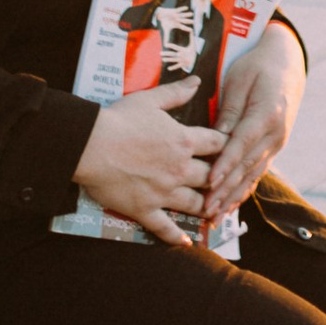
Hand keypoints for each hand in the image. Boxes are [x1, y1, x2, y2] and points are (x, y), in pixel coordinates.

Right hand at [73, 77, 225, 250]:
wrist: (91, 145)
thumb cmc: (120, 119)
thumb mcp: (150, 99)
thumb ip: (177, 93)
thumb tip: (197, 81)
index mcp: (183, 141)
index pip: (217, 144)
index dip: (228, 145)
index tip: (234, 148)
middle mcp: (179, 169)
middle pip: (211, 177)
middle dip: (220, 179)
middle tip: (227, 183)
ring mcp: (163, 192)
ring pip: (195, 203)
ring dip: (206, 206)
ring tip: (214, 210)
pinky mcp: (145, 209)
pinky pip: (164, 227)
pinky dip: (176, 237)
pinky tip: (186, 242)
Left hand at [202, 25, 303, 229]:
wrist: (288, 63)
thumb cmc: (258, 65)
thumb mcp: (240, 78)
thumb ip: (230, 109)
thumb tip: (216, 136)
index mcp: (267, 113)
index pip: (242, 144)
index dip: (225, 165)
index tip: (209, 182)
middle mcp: (276, 133)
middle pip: (247, 166)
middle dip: (226, 190)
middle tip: (207, 210)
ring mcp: (277, 142)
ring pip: (253, 175)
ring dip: (234, 197)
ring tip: (216, 217)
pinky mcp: (273, 147)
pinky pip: (258, 172)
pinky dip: (244, 190)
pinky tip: (232, 206)